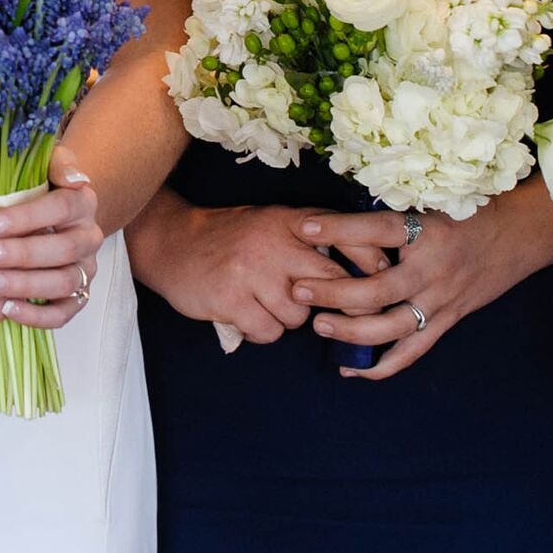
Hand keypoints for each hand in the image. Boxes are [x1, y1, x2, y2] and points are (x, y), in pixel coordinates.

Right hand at [132, 199, 397, 346]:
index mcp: (290, 220)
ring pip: (299, 315)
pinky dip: (263, 331)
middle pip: (330, 283)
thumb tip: (372, 264)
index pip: (347, 237)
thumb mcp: (273, 222)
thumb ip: (314, 236)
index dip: (371, 262)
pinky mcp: (230, 299)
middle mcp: (273, 242)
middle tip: (331, 309)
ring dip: (289, 318)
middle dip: (337, 303)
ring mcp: (250, 271)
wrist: (172, 243)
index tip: (381, 278)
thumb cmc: (232, 238)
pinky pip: (269, 332)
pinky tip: (249, 315)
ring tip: (268, 304)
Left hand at [299, 200, 535, 379]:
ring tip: (319, 326)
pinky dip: (381, 366)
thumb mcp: (434, 201)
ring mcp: (441, 300)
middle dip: (334, 292)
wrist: (522, 235)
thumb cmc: (470, 211)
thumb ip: (396, 212)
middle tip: (300, 290)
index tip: (304, 227)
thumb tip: (343, 214)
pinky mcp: (447, 321)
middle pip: (377, 289)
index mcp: (428, 232)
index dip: (339, 230)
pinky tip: (351, 370)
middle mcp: (434, 270)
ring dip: (351, 331)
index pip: (376, 230)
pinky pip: (412, 351)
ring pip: (391, 327)